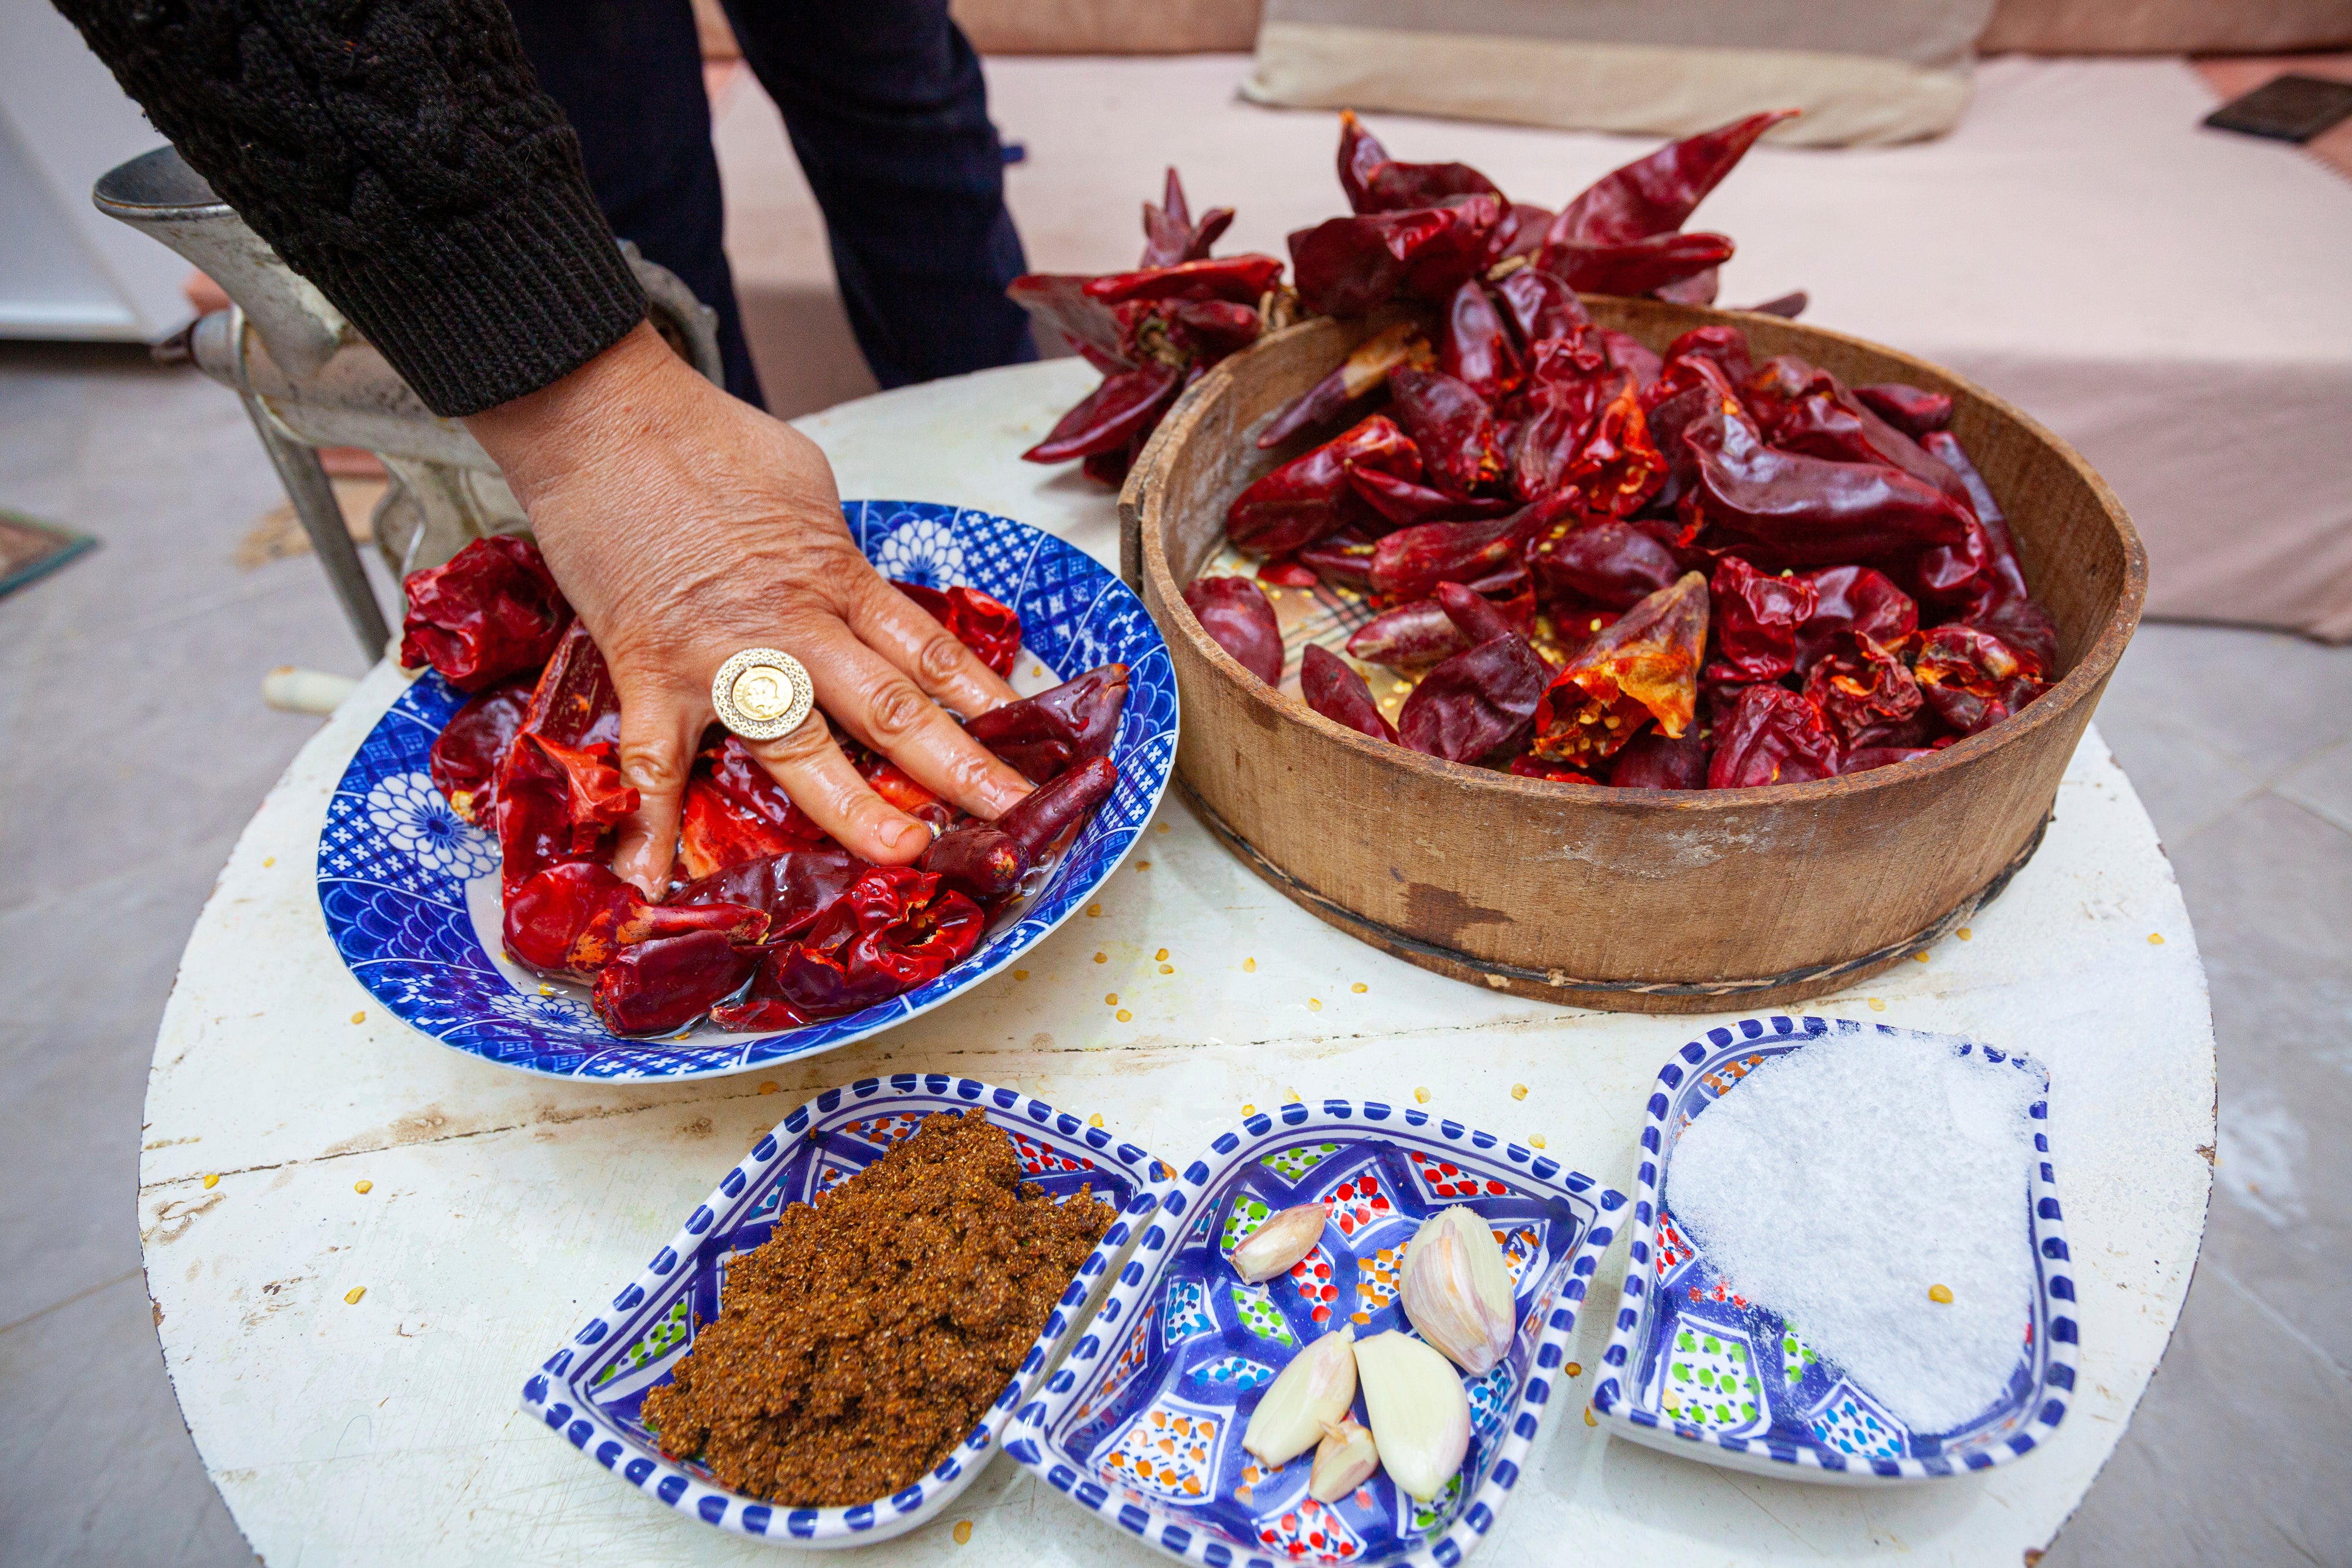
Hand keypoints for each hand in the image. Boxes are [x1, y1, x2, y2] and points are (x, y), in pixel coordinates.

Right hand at [466, 323, 1030, 893]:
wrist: (603, 415)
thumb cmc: (701, 441)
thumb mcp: (805, 487)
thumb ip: (833, 551)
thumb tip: (852, 582)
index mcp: (836, 579)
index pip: (930, 652)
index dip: (987, 701)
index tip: (1033, 745)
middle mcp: (792, 627)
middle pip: (892, 707)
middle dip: (958, 770)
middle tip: (1010, 821)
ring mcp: (721, 656)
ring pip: (800, 744)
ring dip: (852, 808)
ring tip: (903, 857)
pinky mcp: (649, 671)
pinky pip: (652, 763)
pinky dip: (647, 830)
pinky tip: (652, 889)